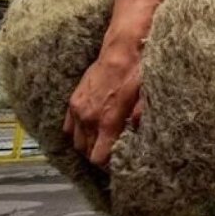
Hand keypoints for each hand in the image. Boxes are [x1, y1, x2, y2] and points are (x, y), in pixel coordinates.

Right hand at [62, 45, 142, 167]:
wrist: (121, 49)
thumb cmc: (136, 73)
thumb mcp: (146, 97)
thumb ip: (140, 118)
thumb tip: (139, 135)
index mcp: (107, 121)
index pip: (98, 158)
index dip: (108, 166)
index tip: (117, 165)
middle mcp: (89, 118)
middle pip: (87, 152)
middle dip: (99, 157)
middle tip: (112, 155)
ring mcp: (78, 109)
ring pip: (76, 141)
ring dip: (87, 146)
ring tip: (102, 144)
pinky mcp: (73, 100)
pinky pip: (68, 126)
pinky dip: (77, 132)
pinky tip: (89, 131)